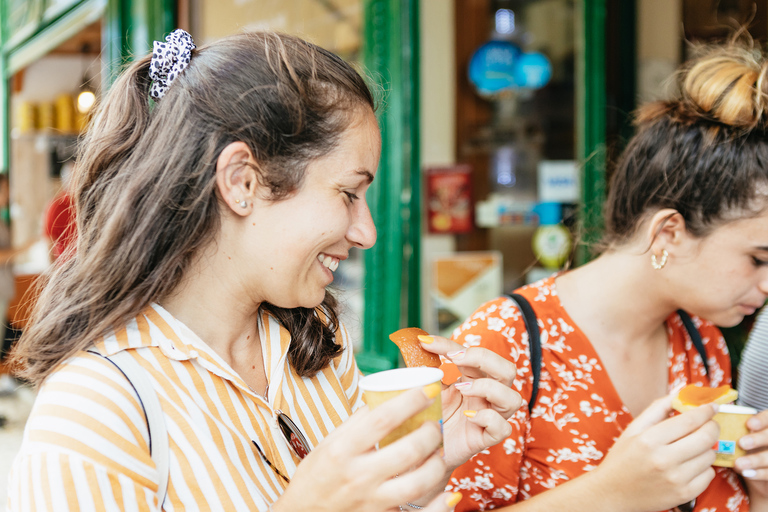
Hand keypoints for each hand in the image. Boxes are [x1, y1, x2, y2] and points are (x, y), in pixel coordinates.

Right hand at [275, 385, 457, 511]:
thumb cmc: (315, 477)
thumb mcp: (328, 444)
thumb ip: (356, 424)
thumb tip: (383, 400)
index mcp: (342, 450)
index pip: (383, 418)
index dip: (411, 401)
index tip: (429, 389)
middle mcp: (358, 476)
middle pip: (408, 450)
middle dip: (431, 433)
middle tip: (436, 424)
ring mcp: (371, 501)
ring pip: (418, 483)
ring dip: (436, 464)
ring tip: (437, 453)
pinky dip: (439, 507)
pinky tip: (447, 495)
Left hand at [418, 334, 521, 469]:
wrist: (424, 450)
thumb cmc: (429, 417)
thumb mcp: (427, 388)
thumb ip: (427, 369)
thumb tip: (416, 344)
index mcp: (474, 380)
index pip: (473, 354)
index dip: (450, 344)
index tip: (425, 342)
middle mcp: (487, 397)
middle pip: (507, 370)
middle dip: (484, 358)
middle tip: (455, 359)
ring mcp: (489, 417)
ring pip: (513, 398)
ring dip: (488, 387)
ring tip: (462, 389)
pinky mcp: (486, 439)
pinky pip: (502, 428)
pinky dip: (488, 418)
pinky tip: (468, 416)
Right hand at [589, 396, 718, 511]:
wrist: (613, 493)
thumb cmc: (622, 458)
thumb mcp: (633, 429)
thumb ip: (657, 409)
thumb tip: (680, 393)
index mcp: (649, 440)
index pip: (689, 420)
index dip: (706, 410)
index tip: (712, 406)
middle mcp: (664, 460)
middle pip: (706, 437)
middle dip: (712, 426)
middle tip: (708, 424)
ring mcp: (676, 479)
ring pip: (709, 456)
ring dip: (706, 448)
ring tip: (691, 448)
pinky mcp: (684, 495)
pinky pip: (709, 475)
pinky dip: (703, 467)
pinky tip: (689, 465)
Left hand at [735, 409, 767, 502]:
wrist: (755, 471)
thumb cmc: (743, 446)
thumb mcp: (739, 435)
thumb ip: (732, 427)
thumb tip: (709, 419)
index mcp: (766, 426)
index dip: (762, 420)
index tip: (749, 424)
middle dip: (758, 439)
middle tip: (742, 443)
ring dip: (755, 460)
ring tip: (739, 463)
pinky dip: (758, 473)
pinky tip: (746, 473)